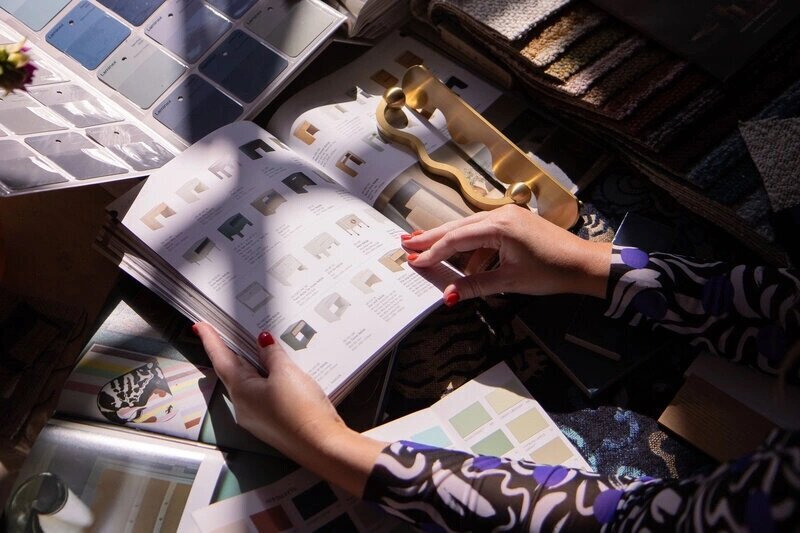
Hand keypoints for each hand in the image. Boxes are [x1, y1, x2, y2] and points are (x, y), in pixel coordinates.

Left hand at [194, 323, 384, 495]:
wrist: (321, 445)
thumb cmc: (300, 408)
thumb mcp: (286, 373)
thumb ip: (272, 355)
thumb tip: (262, 341)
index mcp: (241, 391)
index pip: (221, 359)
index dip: (210, 340)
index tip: (199, 325)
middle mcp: (243, 406)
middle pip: (231, 373)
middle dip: (228, 353)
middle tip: (222, 333)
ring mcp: (257, 418)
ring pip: (248, 385)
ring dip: (248, 367)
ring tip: (252, 349)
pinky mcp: (272, 424)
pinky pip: (261, 396)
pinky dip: (262, 380)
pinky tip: (274, 374)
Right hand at [402, 205, 610, 302]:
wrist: (584, 264)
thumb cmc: (551, 271)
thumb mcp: (510, 281)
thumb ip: (476, 285)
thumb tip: (448, 295)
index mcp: (498, 226)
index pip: (456, 239)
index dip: (433, 252)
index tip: (413, 261)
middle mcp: (500, 215)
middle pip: (457, 227)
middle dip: (431, 238)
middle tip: (406, 243)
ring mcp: (507, 217)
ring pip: (469, 229)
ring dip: (449, 243)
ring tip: (427, 252)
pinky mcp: (513, 224)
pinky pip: (484, 234)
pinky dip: (470, 248)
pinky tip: (464, 263)